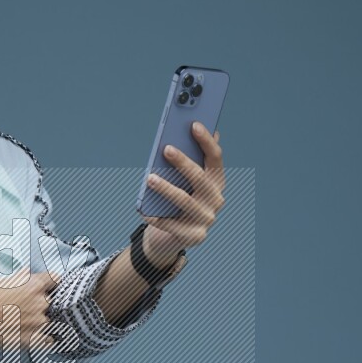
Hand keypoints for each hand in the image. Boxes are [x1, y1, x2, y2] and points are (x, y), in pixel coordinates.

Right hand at [0, 269, 59, 349]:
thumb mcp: (0, 282)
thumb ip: (20, 278)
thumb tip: (28, 274)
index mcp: (34, 286)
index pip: (56, 279)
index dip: (50, 282)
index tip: (47, 286)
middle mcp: (40, 303)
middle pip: (52, 300)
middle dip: (43, 301)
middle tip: (27, 305)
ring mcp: (39, 323)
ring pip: (50, 319)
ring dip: (41, 319)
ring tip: (24, 320)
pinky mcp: (34, 339)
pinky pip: (49, 339)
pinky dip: (45, 337)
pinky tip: (34, 334)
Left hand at [141, 121, 225, 265]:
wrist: (173, 237)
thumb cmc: (177, 202)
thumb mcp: (183, 182)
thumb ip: (188, 160)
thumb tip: (189, 131)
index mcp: (217, 182)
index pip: (215, 158)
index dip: (206, 141)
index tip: (193, 125)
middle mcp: (216, 200)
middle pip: (200, 178)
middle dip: (184, 162)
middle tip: (167, 149)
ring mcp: (206, 219)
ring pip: (184, 200)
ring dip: (166, 188)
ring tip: (150, 178)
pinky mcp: (193, 236)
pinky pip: (171, 224)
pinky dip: (157, 217)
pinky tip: (144, 210)